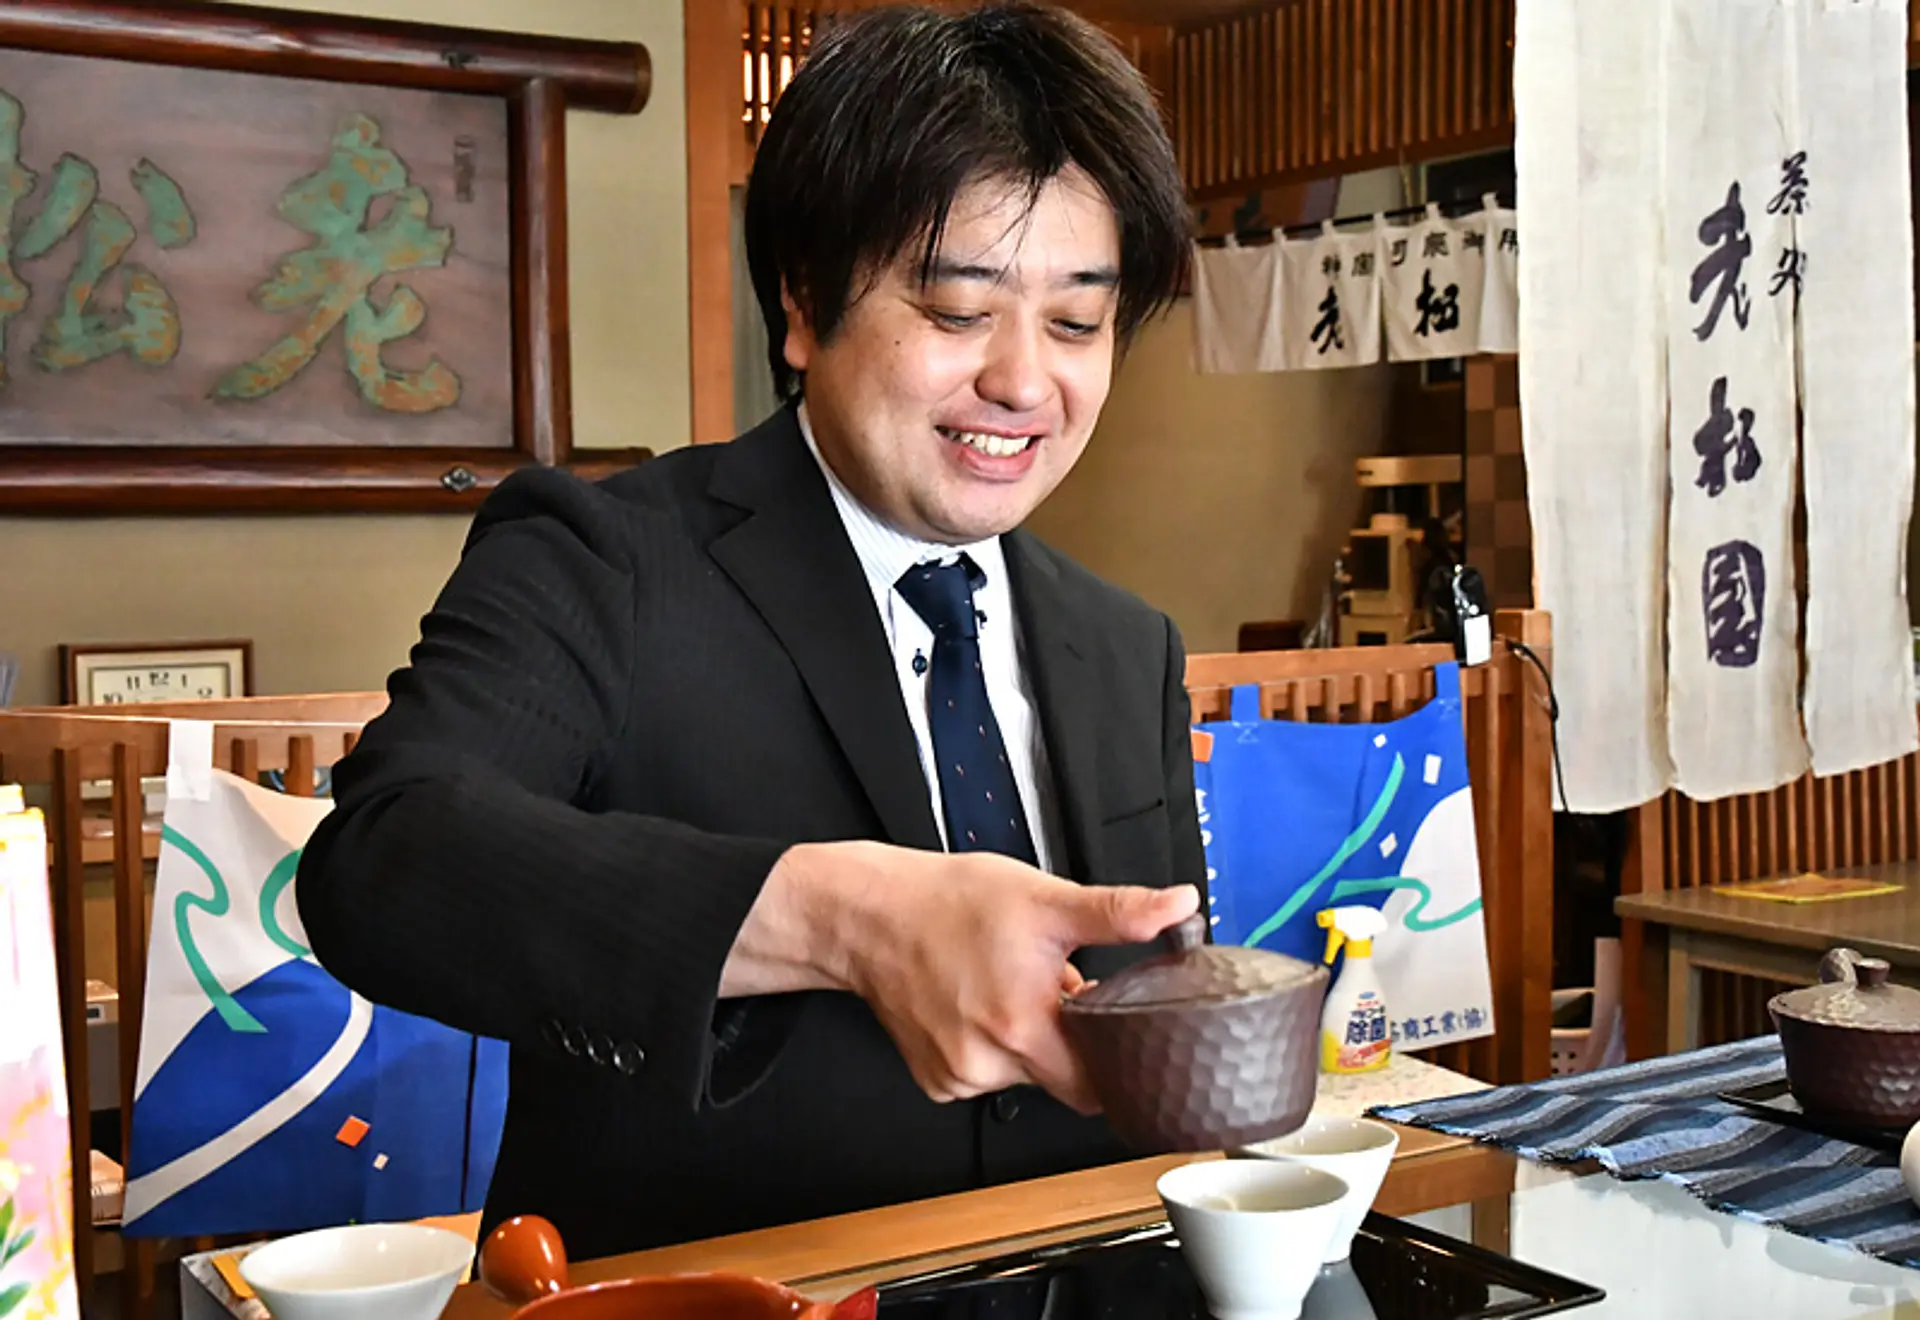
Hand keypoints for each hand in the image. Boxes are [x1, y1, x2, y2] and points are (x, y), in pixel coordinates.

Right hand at [746, 840, 1197, 1113]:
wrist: (867, 914)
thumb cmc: (945, 903)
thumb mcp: (1044, 898)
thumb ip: (1119, 912)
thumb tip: (1178, 907)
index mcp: (1024, 1024)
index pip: (1098, 1084)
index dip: (1116, 1058)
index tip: (1118, 1031)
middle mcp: (988, 1062)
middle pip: (1063, 1080)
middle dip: (1071, 1041)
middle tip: (1056, 989)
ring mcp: (957, 1076)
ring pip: (1024, 1076)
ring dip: (1029, 1041)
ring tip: (1011, 987)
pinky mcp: (934, 1080)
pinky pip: (984, 1075)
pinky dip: (991, 1047)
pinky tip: (978, 1005)